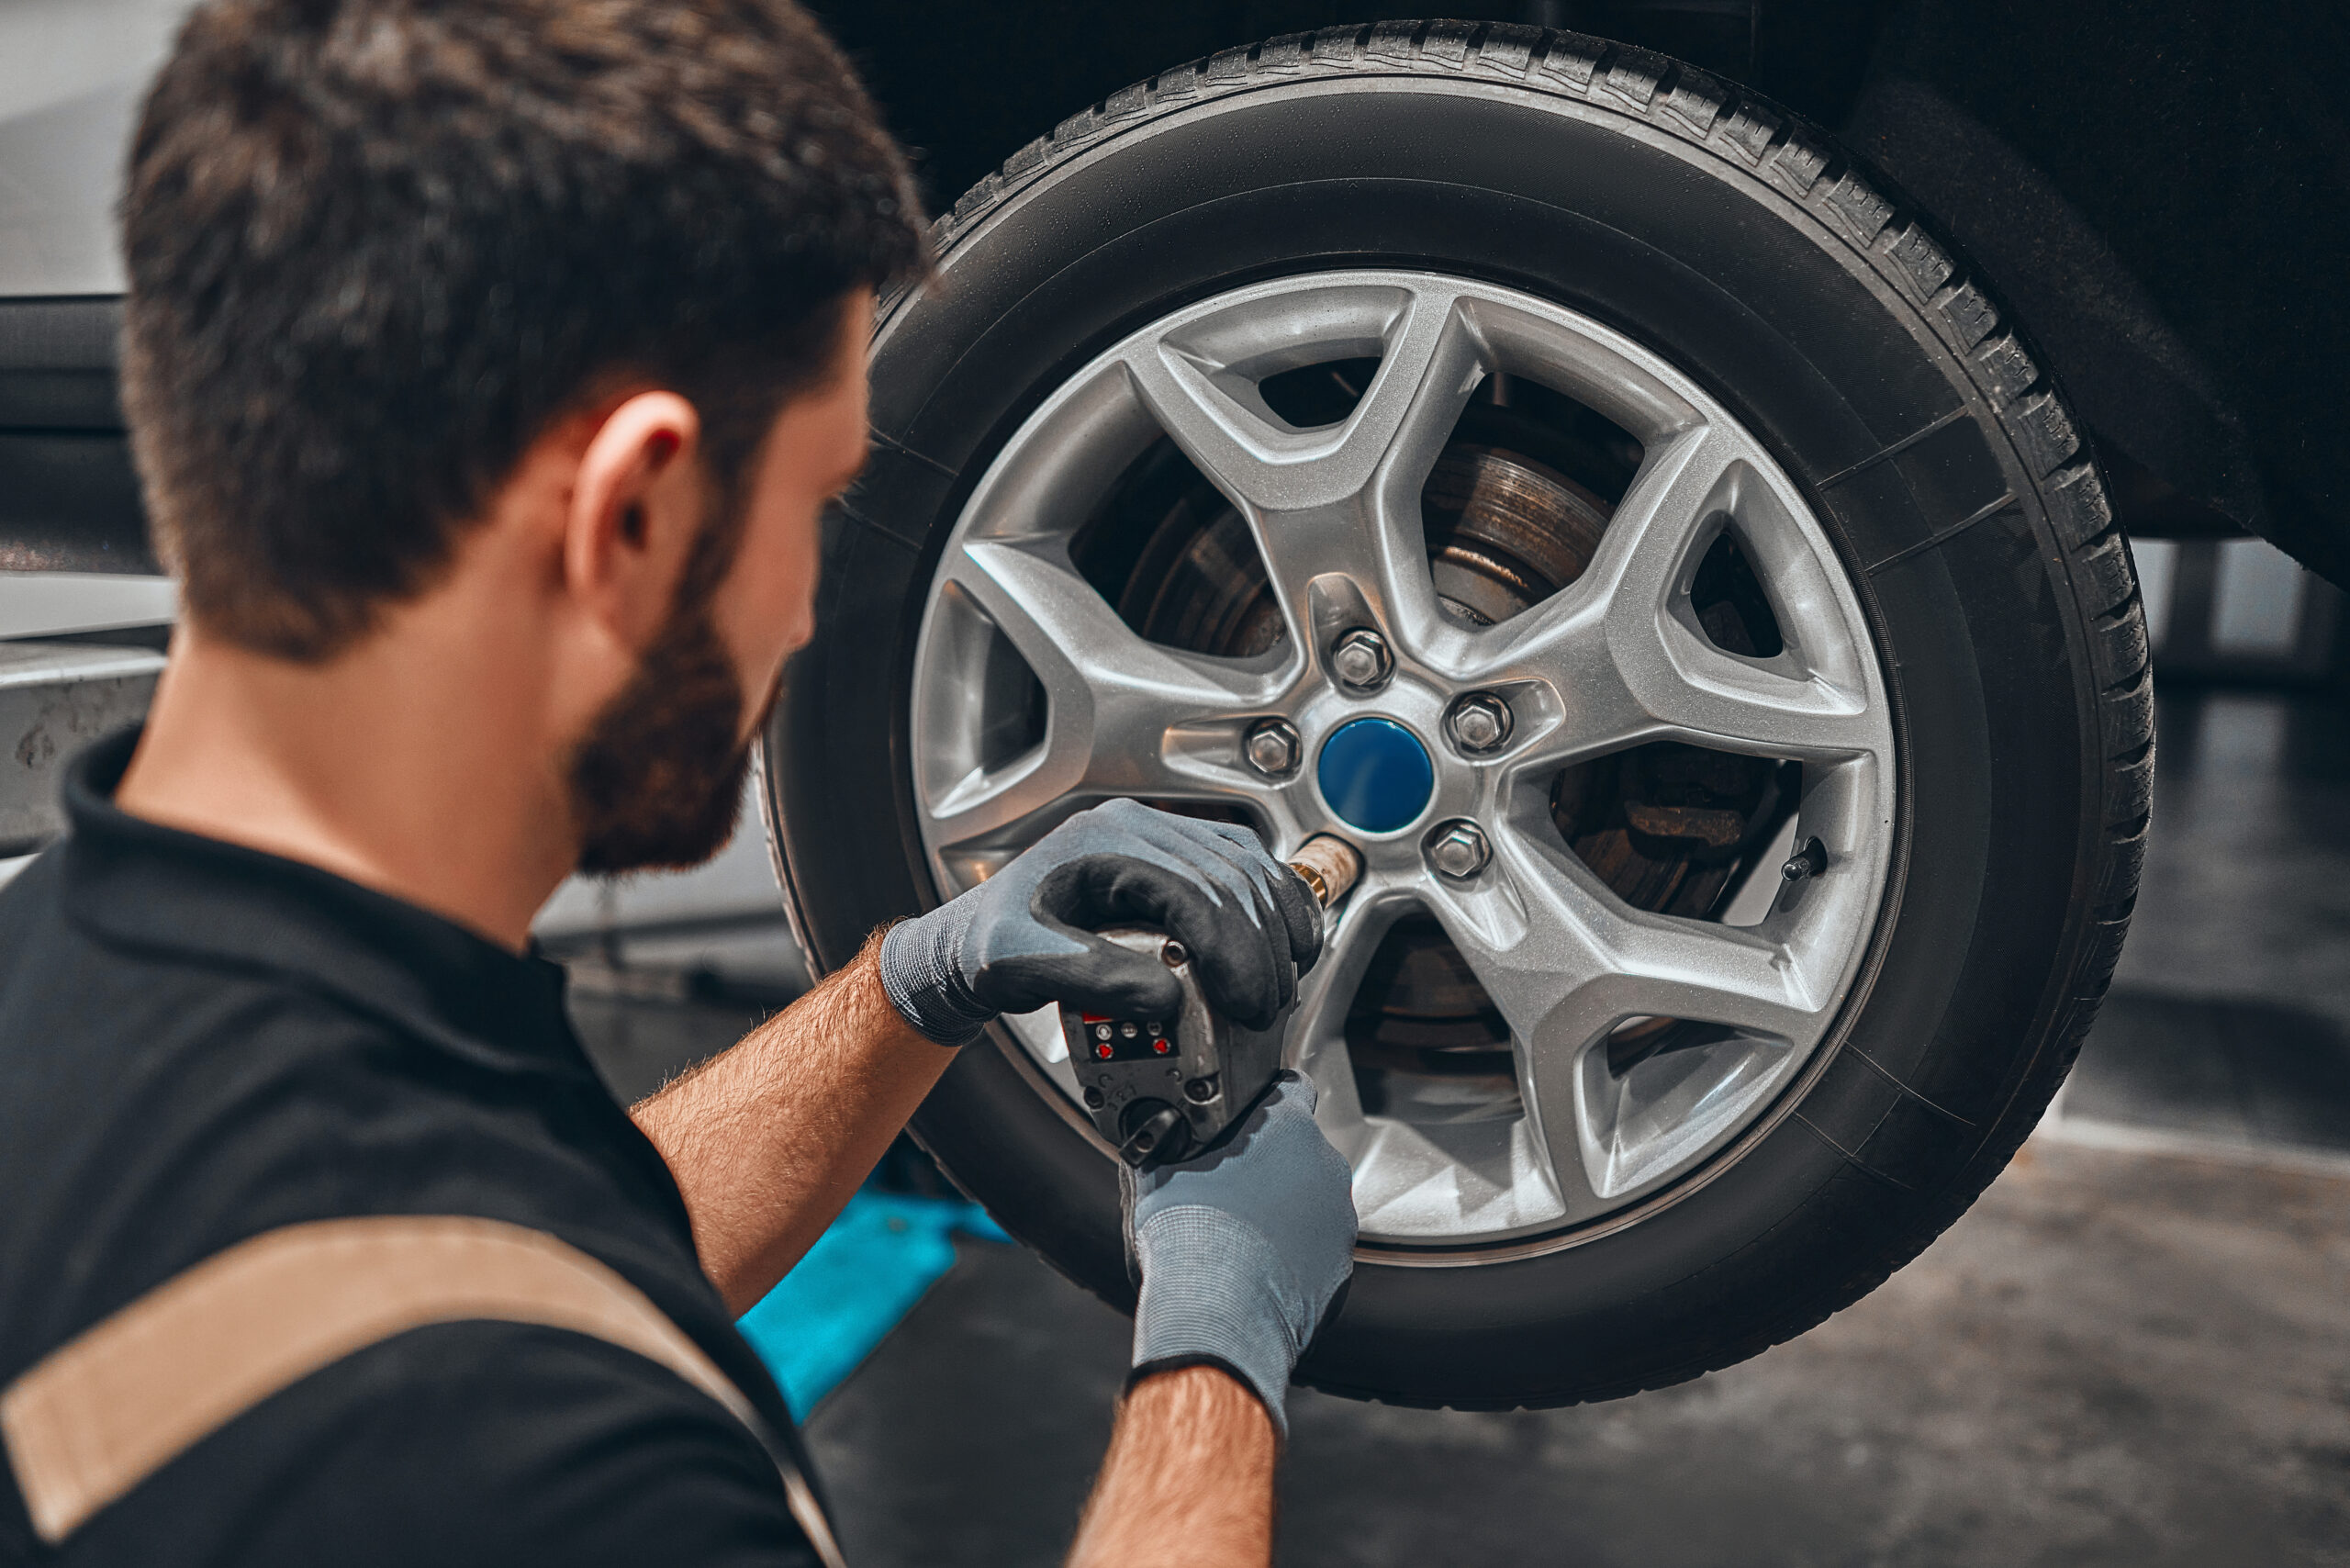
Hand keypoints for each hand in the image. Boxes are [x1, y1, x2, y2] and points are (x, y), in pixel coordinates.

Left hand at [878, 798, 1321, 1046]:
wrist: (973, 938)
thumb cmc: (991, 946)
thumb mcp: (1024, 966)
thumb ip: (1093, 981)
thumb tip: (1167, 999)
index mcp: (1104, 845)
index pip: (1192, 889)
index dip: (1232, 948)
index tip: (1246, 1001)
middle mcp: (1138, 829)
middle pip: (1230, 878)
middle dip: (1260, 949)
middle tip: (1266, 1008)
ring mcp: (1161, 839)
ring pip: (1247, 868)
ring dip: (1277, 925)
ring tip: (1280, 985)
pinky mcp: (1176, 859)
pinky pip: (1242, 869)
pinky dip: (1272, 907)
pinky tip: (1283, 945)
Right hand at [1125, 1073, 1355, 1438]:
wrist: (1217, 1312)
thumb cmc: (1189, 1236)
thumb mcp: (1156, 1174)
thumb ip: (1168, 1144)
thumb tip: (1154, 1139)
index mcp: (1288, 1128)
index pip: (1292, 1087)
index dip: (1269, 1097)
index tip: (1251, 1115)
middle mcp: (1326, 1167)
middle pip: (1300, 1153)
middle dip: (1271, 1166)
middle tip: (1229, 1189)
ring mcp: (1338, 1221)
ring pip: (1311, 1205)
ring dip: (1283, 1214)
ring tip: (1239, 1239)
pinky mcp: (1341, 1270)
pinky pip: (1316, 1253)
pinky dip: (1293, 1259)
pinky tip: (1255, 1272)